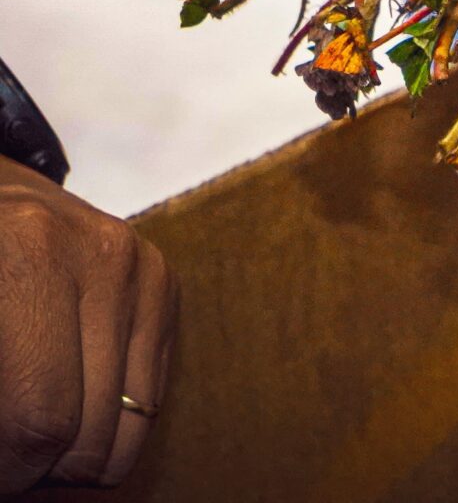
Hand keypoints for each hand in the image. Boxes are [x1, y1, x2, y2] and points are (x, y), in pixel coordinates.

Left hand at [0, 157, 176, 492]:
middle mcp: (100, 256)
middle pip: (90, 426)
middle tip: (15, 463)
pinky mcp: (163, 278)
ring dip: (83, 450)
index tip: (0, 478)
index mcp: (29, 261)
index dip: (15, 469)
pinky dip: (113, 418)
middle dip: (47, 466)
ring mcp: (142, 264)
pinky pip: (152, 388)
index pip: (40, 416)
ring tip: (40, 438)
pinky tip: (74, 405)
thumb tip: (13, 469)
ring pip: (134, 417)